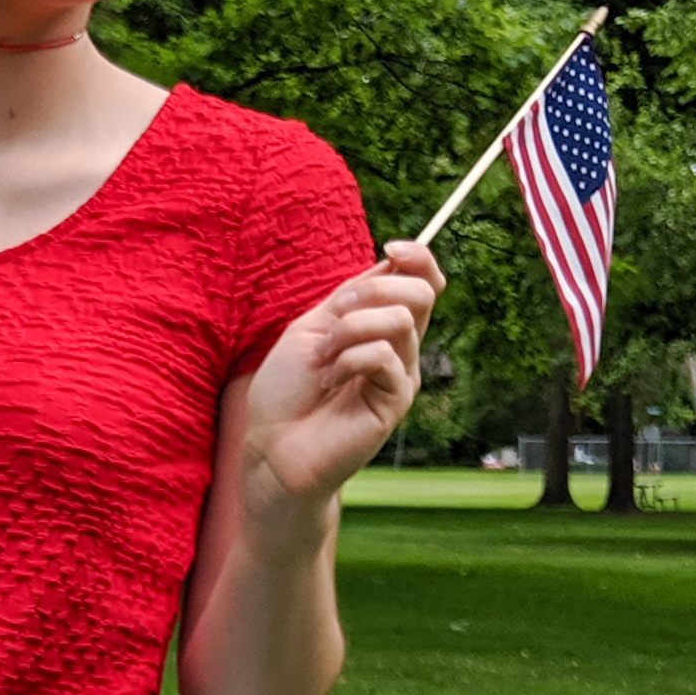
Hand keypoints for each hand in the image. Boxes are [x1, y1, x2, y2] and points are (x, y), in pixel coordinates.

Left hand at [242, 245, 442, 519]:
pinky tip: (328, 381)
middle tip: (335, 315)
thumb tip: (390, 263)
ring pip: (400, 320)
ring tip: (321, 358)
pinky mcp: (396, 401)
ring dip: (349, 329)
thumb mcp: (312, 327)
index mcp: (380, 327)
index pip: (422, 281)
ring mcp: (400, 375)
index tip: (391, 248)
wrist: (272, 447)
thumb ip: (350, 298)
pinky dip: (349, 359)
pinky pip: (385, 355)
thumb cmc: (285, 392)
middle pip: (423, 293)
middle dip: (375, 289)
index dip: (418, 257)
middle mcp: (399, 349)